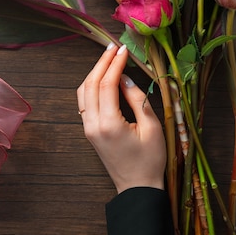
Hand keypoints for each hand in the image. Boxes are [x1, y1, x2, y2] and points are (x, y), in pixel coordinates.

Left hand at [77, 43, 165, 193]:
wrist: (137, 187)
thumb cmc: (150, 160)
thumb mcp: (152, 128)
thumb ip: (137, 100)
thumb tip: (125, 78)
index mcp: (109, 124)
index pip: (108, 84)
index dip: (115, 64)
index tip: (123, 49)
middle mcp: (93, 124)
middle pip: (90, 84)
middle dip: (101, 63)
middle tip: (113, 47)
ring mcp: (88, 128)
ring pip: (83, 92)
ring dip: (94, 72)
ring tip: (107, 57)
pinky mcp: (89, 131)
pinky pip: (84, 102)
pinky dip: (90, 85)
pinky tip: (102, 77)